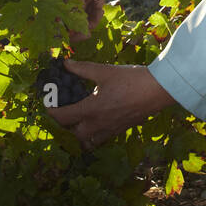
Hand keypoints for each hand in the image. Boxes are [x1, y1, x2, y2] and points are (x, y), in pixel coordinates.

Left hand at [46, 60, 178, 149]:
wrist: (158, 90)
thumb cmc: (131, 79)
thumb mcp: (104, 71)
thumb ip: (82, 68)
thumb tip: (65, 63)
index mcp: (91, 109)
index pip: (62, 118)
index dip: (50, 112)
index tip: (48, 105)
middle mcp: (98, 124)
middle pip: (73, 135)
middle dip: (65, 128)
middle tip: (63, 114)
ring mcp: (110, 129)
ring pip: (88, 142)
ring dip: (80, 135)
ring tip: (78, 122)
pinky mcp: (121, 130)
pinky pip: (101, 139)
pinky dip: (94, 135)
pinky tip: (97, 122)